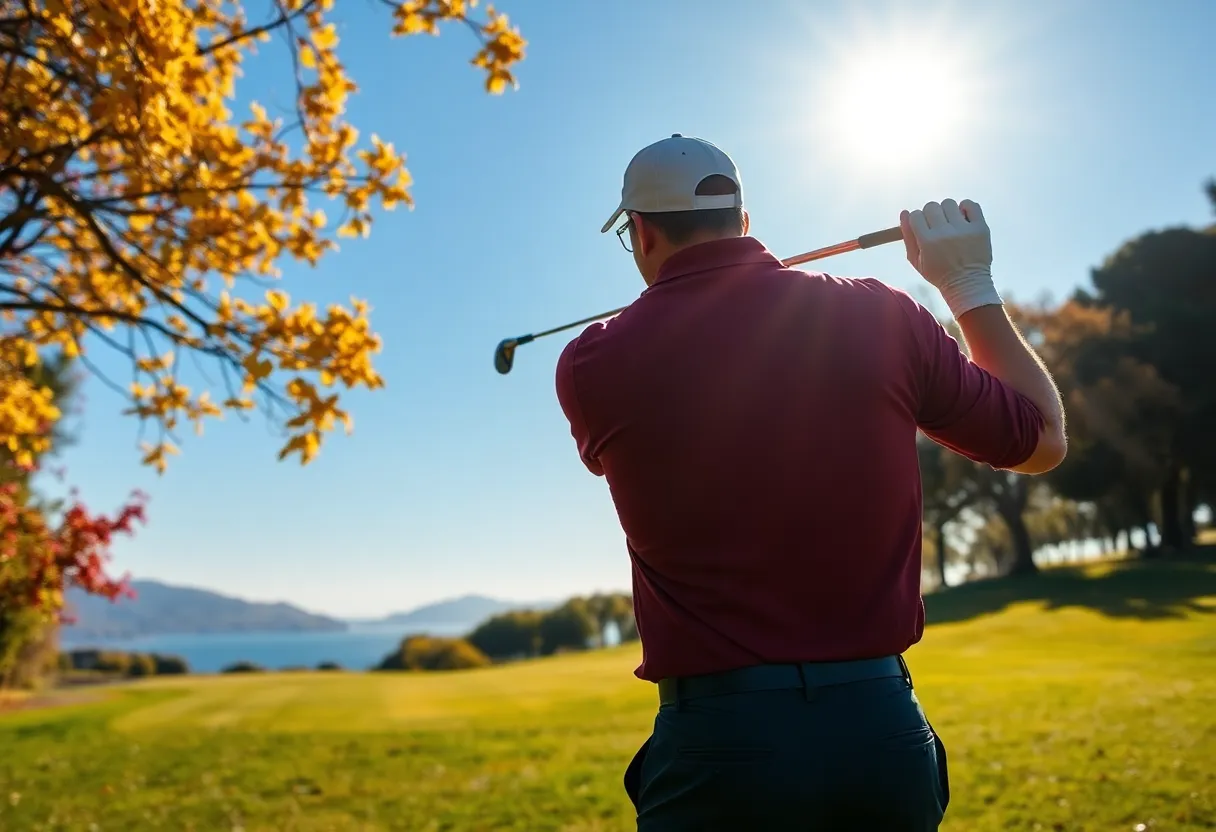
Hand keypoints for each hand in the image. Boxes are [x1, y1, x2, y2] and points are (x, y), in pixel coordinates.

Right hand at [899, 199, 1001, 318]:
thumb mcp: (916, 261)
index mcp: (927, 242)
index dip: (917, 220)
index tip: (923, 228)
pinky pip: (971, 204)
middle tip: (937, 226)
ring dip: (948, 211)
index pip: (915, 214)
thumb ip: (908, 237)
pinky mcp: (980, 228)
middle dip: (931, 214)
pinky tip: (963, 219)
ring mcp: (964, 229)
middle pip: (931, 206)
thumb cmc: (939, 274)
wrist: (967, 284)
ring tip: (951, 224)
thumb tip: (905, 212)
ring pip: (949, 203)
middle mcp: (945, 233)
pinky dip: (966, 208)